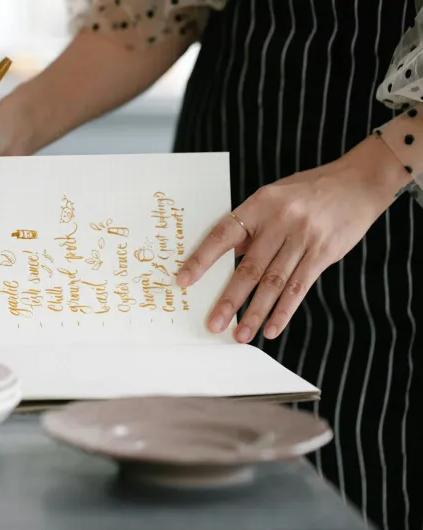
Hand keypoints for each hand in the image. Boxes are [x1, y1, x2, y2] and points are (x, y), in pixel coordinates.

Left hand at [176, 134, 411, 342]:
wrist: (358, 181)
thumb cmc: (308, 191)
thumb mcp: (273, 198)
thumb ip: (250, 227)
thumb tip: (223, 260)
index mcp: (259, 204)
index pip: (222, 235)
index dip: (202, 259)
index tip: (184, 281)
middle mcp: (280, 222)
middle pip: (249, 267)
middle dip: (229, 300)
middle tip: (213, 324)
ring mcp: (303, 238)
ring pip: (273, 283)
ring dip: (255, 313)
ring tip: (240, 335)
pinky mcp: (323, 254)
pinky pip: (299, 287)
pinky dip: (284, 311)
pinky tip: (271, 329)